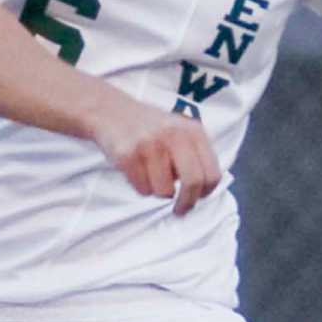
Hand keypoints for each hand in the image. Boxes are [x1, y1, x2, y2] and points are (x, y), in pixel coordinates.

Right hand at [89, 91, 222, 215]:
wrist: (109, 111)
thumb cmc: (150, 128)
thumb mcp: (180, 131)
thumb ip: (195, 155)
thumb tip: (202, 191)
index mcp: (193, 131)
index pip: (212, 173)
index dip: (207, 192)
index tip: (199, 198)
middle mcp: (174, 135)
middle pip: (193, 183)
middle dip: (187, 203)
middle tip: (180, 210)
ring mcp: (150, 144)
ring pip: (165, 191)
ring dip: (157, 190)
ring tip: (149, 171)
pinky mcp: (128, 155)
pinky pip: (143, 189)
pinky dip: (140, 186)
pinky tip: (135, 168)